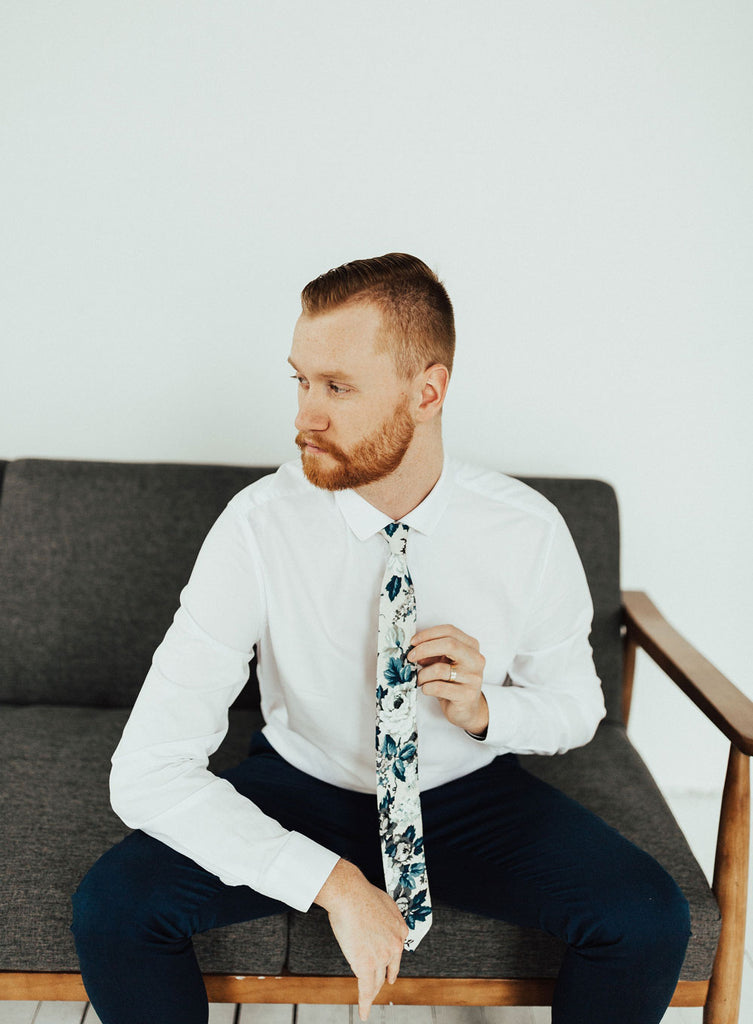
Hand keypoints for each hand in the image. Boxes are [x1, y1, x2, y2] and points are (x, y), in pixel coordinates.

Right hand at [314, 859, 408, 1019]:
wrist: (350, 895)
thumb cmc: (361, 894)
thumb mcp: (385, 903)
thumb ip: (387, 916)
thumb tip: (384, 921)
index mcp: (400, 930)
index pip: (396, 954)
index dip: (390, 964)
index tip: (388, 973)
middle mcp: (394, 945)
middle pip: (387, 969)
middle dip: (382, 979)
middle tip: (378, 987)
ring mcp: (381, 957)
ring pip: (377, 981)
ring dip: (372, 993)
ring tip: (369, 1002)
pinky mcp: (366, 965)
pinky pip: (366, 989)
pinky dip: (365, 1004)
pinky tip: (364, 1013)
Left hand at [408, 623, 488, 734]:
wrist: (467, 709)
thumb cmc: (453, 683)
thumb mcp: (444, 663)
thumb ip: (433, 653)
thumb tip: (414, 648)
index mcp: (471, 647)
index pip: (450, 631)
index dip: (428, 634)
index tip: (413, 641)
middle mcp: (476, 660)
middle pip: (449, 644)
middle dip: (424, 649)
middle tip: (411, 657)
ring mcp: (473, 678)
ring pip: (440, 669)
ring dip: (423, 674)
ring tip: (420, 679)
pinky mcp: (467, 695)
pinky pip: (438, 687)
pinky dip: (427, 687)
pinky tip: (427, 689)